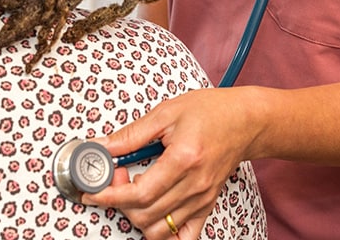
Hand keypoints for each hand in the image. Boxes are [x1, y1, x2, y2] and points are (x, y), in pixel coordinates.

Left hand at [82, 87, 263, 239]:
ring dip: (137, 217)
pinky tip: (152, 217)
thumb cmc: (211, 111)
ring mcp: (202, 199)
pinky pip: (184, 237)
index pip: (140, 194)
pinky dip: (164, 235)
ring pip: (160, 231)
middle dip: (120, 203)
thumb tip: (101, 146)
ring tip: (133, 192)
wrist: (246, 120)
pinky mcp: (206, 205)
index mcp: (184, 159)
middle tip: (115, 178)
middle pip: (146, 215)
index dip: (111, 196)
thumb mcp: (166, 112)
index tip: (92, 191)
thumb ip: (131, 134)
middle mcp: (195, 185)